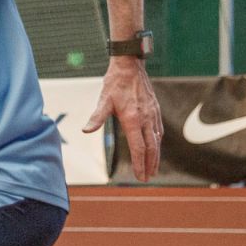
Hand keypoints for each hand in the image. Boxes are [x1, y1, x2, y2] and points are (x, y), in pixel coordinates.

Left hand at [84, 58, 162, 180]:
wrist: (130, 67)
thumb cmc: (115, 84)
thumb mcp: (103, 101)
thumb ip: (97, 117)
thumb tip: (86, 130)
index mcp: (133, 119)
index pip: (138, 147)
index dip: (139, 164)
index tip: (139, 176)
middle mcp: (146, 119)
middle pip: (151, 148)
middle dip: (150, 165)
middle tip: (147, 178)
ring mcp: (153, 115)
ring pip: (157, 140)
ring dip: (156, 156)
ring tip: (153, 168)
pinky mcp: (156, 110)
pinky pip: (159, 130)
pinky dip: (158, 143)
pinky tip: (156, 148)